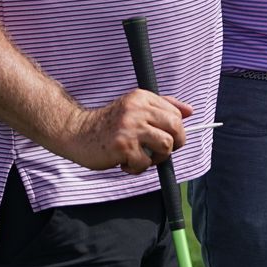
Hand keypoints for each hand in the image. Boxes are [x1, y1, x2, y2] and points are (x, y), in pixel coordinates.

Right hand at [52, 89, 193, 174]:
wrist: (76, 133)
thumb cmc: (108, 124)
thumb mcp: (135, 108)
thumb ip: (163, 106)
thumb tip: (190, 110)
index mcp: (142, 98)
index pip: (176, 114)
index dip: (177, 131)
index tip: (165, 138)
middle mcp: (137, 109)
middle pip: (176, 128)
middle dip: (175, 144)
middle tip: (160, 151)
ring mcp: (130, 127)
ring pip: (166, 146)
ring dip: (157, 158)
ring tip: (142, 157)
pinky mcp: (123, 146)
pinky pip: (146, 163)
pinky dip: (137, 168)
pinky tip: (125, 163)